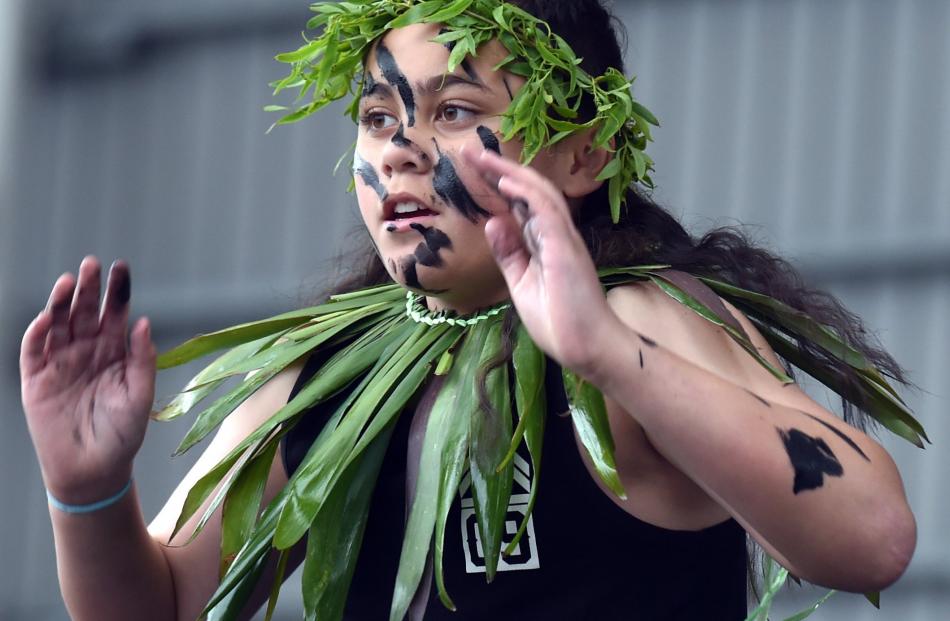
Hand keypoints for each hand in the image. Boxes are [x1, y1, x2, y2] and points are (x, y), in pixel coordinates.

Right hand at [20, 256, 155, 503]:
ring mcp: (60, 363)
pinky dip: (38, 332)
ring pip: (58, 324)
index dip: (117, 292)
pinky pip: (34, 350)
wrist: (94, 469)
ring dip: (61, 302)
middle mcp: (87, 352)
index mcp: (115, 352)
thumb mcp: (140, 396)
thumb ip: (142, 360)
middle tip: (92, 264)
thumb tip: (143, 322)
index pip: (116, 314)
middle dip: (89, 288)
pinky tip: (47, 316)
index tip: (121, 269)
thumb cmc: (123, 434)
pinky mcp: (36, 380)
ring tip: (69, 281)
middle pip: (85, 311)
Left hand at [461, 147, 618, 377]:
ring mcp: (563, 239)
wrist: (585, 348)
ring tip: (483, 157)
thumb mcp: (522, 282)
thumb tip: (493, 222)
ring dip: (510, 171)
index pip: (520, 203)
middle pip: (527, 190)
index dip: (497, 182)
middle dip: (499, 168)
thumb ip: (509, 253)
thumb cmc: (559, 321)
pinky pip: (546, 211)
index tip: (472, 166)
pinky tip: (504, 182)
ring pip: (539, 192)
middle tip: (469, 150)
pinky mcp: (566, 248)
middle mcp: (556, 234)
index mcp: (544, 242)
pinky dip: (526, 193)